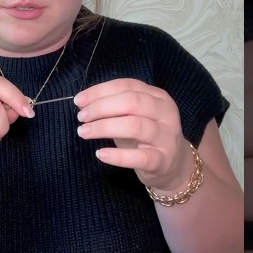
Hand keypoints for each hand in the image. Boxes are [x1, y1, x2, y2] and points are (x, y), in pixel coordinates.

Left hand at [75, 78, 191, 191]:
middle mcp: (166, 114)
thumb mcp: (134, 117)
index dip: (100, 91)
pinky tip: (100, 154)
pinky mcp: (162, 161)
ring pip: (135, 126)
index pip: (127, 86)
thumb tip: (83, 103)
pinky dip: (117, 155)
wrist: (174, 167)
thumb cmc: (147, 138)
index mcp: (158, 97)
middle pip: (132, 102)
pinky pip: (139, 157)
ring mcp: (166, 138)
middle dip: (102, 107)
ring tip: (84, 132)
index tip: (79, 101)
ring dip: (104, 127)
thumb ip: (114, 107)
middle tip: (82, 117)